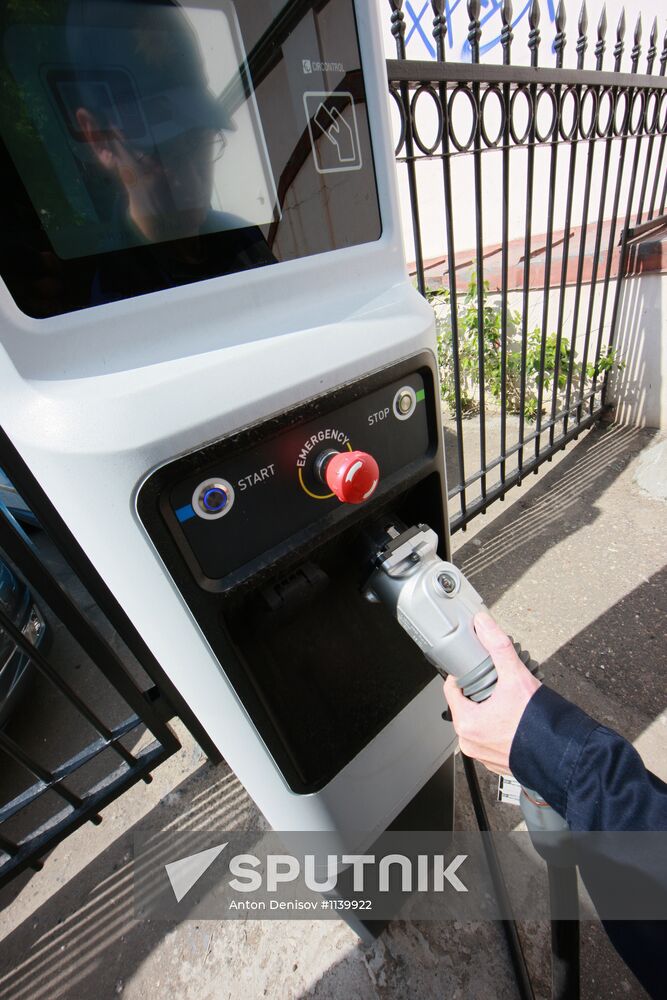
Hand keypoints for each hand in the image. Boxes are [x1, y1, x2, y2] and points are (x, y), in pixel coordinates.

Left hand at [444, 612, 541, 775]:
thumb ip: (498, 646)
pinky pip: (491, 738)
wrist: (564, 756)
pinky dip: (499, 727)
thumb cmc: (538, 725)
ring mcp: (484, 754)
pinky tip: (515, 719)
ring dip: (490, 710)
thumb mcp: (516, 677)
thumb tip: (484, 624)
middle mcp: (471, 742)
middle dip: (479, 692)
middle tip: (497, 683)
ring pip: (479, 722)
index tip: (471, 667)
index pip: (451, 690)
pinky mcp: (498, 761)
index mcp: (467, 723)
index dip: (462, 674)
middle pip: (465, 705)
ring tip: (508, 700)